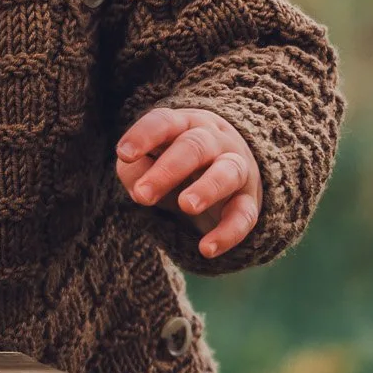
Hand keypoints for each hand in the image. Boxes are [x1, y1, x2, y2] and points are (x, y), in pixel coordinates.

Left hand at [115, 108, 261, 259]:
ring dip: (208, 187)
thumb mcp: (150, 161)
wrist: (227, 171)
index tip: (124, 154)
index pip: (165, 123)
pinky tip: (206, 249)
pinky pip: (244, 215)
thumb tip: (139, 188)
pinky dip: (228, 233)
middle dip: (168, 170)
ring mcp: (236, 168)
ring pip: (228, 172)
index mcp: (184, 125)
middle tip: (143, 195)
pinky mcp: (248, 200)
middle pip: (194, 146)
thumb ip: (135, 169)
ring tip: (186, 206)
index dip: (144, 136)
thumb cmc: (176, 163)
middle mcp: (214, 141)